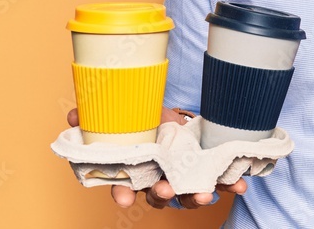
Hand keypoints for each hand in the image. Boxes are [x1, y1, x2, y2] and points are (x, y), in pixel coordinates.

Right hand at [66, 107, 247, 208]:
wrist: (172, 114)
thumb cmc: (142, 122)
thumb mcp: (121, 115)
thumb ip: (97, 117)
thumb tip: (75, 116)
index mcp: (135, 170)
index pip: (123, 188)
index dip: (122, 194)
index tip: (123, 199)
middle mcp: (157, 179)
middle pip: (157, 195)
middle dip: (163, 196)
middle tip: (167, 191)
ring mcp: (182, 176)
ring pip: (186, 194)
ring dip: (195, 196)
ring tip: (204, 195)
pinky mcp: (204, 170)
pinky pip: (217, 182)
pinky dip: (229, 185)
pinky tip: (239, 186)